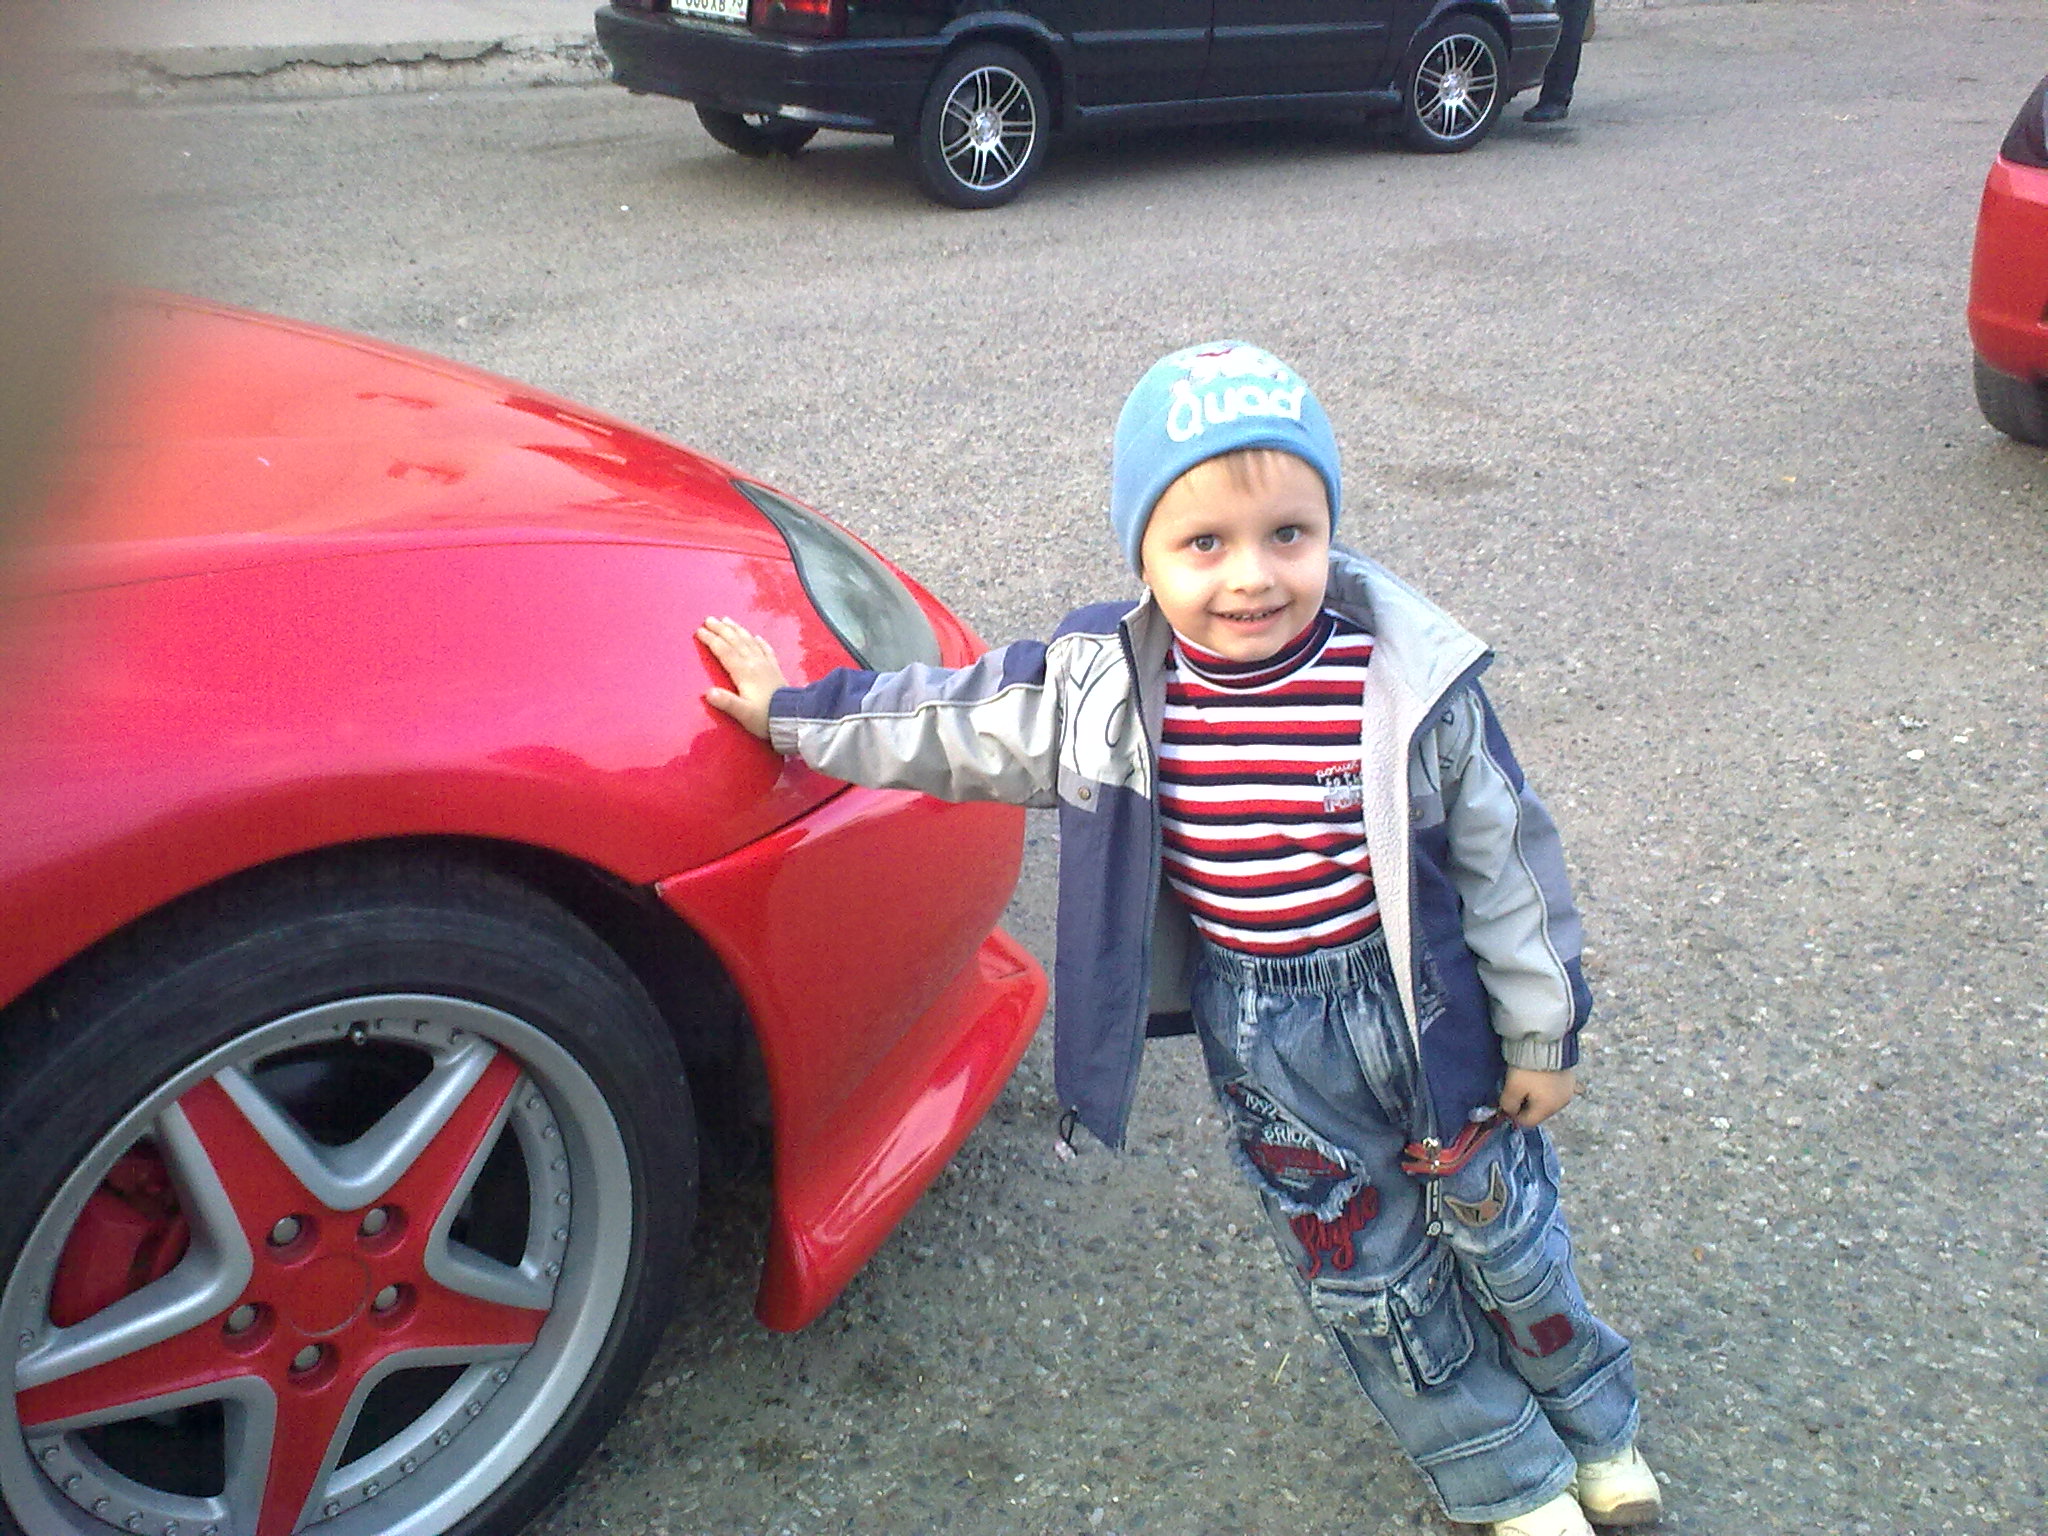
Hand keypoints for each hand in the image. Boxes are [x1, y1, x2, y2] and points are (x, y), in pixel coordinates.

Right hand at [696, 616, 788, 741]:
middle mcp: (755, 663)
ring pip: (749, 641)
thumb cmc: (766, 717)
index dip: (711, 639)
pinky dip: (760, 641)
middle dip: (721, 629)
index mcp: (744, 672)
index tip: (699, 631)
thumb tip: (709, 693)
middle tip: (709, 619)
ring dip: (737, 629)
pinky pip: (766, 650)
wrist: (793, 718)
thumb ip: (726, 702)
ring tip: (727, 620)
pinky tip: (756, 636)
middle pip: (735, 641)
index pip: (724, 651)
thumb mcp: (744, 713)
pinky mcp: (776, 669)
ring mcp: (766, 665)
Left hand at [1498, 1067, 1574, 1127]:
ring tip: (1528, 1081)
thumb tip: (1510, 1111)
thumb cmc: (1528, 1068)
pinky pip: (1556, 1089)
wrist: (1546, 1043)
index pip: (1528, 1122)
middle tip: (1516, 1090)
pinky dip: (1548, 1088)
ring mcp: (1568, 1091)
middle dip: (1526, 1105)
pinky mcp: (1570, 1079)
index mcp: (1548, 1108)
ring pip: (1547, 1101)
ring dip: (1536, 1096)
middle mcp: (1561, 1103)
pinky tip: (1542, 1080)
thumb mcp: (1512, 1087)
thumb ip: (1509, 1104)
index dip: (1514, 1115)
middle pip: (1539, 1112)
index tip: (1507, 1102)